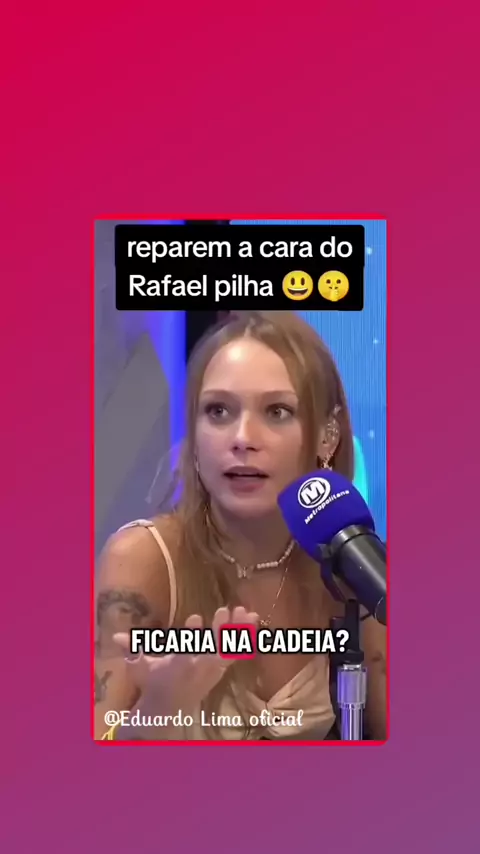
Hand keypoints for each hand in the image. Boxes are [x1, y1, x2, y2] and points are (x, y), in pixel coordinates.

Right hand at [113, 606, 257, 721]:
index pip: (186, 649)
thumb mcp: (140, 667)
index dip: (192, 634)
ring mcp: (213, 668)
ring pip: (230, 648)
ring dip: (239, 629)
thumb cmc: (153, 682)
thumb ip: (132, 650)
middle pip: (213, 648)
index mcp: (179, 664)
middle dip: (220, 630)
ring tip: (247, 610)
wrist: (168, 708)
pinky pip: (238, 651)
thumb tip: (115, 637)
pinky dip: (247, 636)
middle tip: (224, 610)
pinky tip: (254, 619)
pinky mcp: (221, 668)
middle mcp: (199, 666)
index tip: (195, 618)